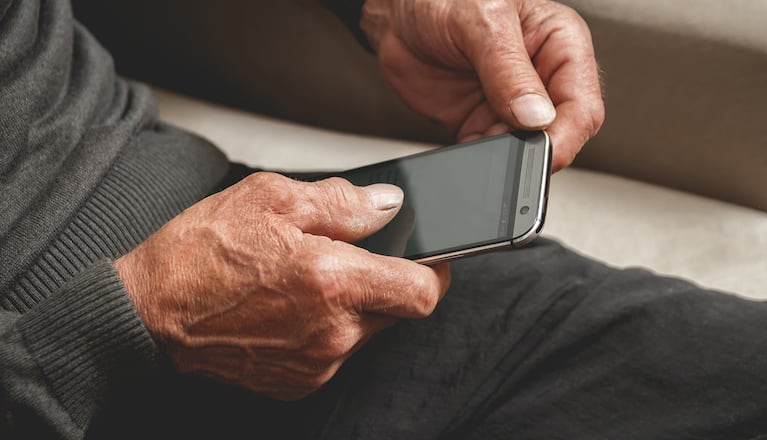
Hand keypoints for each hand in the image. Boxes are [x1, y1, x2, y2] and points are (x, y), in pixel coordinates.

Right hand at [115, 172, 449, 399]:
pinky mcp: (297, 383)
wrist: (151, 310)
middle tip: (341, 258)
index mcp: (333, 281)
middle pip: (395, 311)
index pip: (422, 293)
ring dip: (350, 306)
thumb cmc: (201, 253)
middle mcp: (331, 332)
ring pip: (364, 331)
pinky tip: (288, 309)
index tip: (428, 260)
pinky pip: (334, 353)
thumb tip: (386, 204)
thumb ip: (342, 202)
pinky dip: (324, 331)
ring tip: (303, 281)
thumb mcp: (271, 199)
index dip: (434, 274)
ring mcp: (315, 363)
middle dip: (381, 283)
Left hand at [361, 0, 604, 171]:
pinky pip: (490, 154)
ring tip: (478, 133)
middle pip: (558, 134)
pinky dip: (479, 158)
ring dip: (504, 155)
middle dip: (533, 149)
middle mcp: (541, 78)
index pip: (582, 103)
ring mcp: (511, 105)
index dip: (566, 135)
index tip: (543, 151)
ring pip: (523, 150)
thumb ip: (508, 69)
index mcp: (559, 44)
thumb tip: (537, 115)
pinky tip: (466, 142)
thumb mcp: (481, 22)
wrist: (398, 16)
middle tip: (506, 148)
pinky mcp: (481, 123)